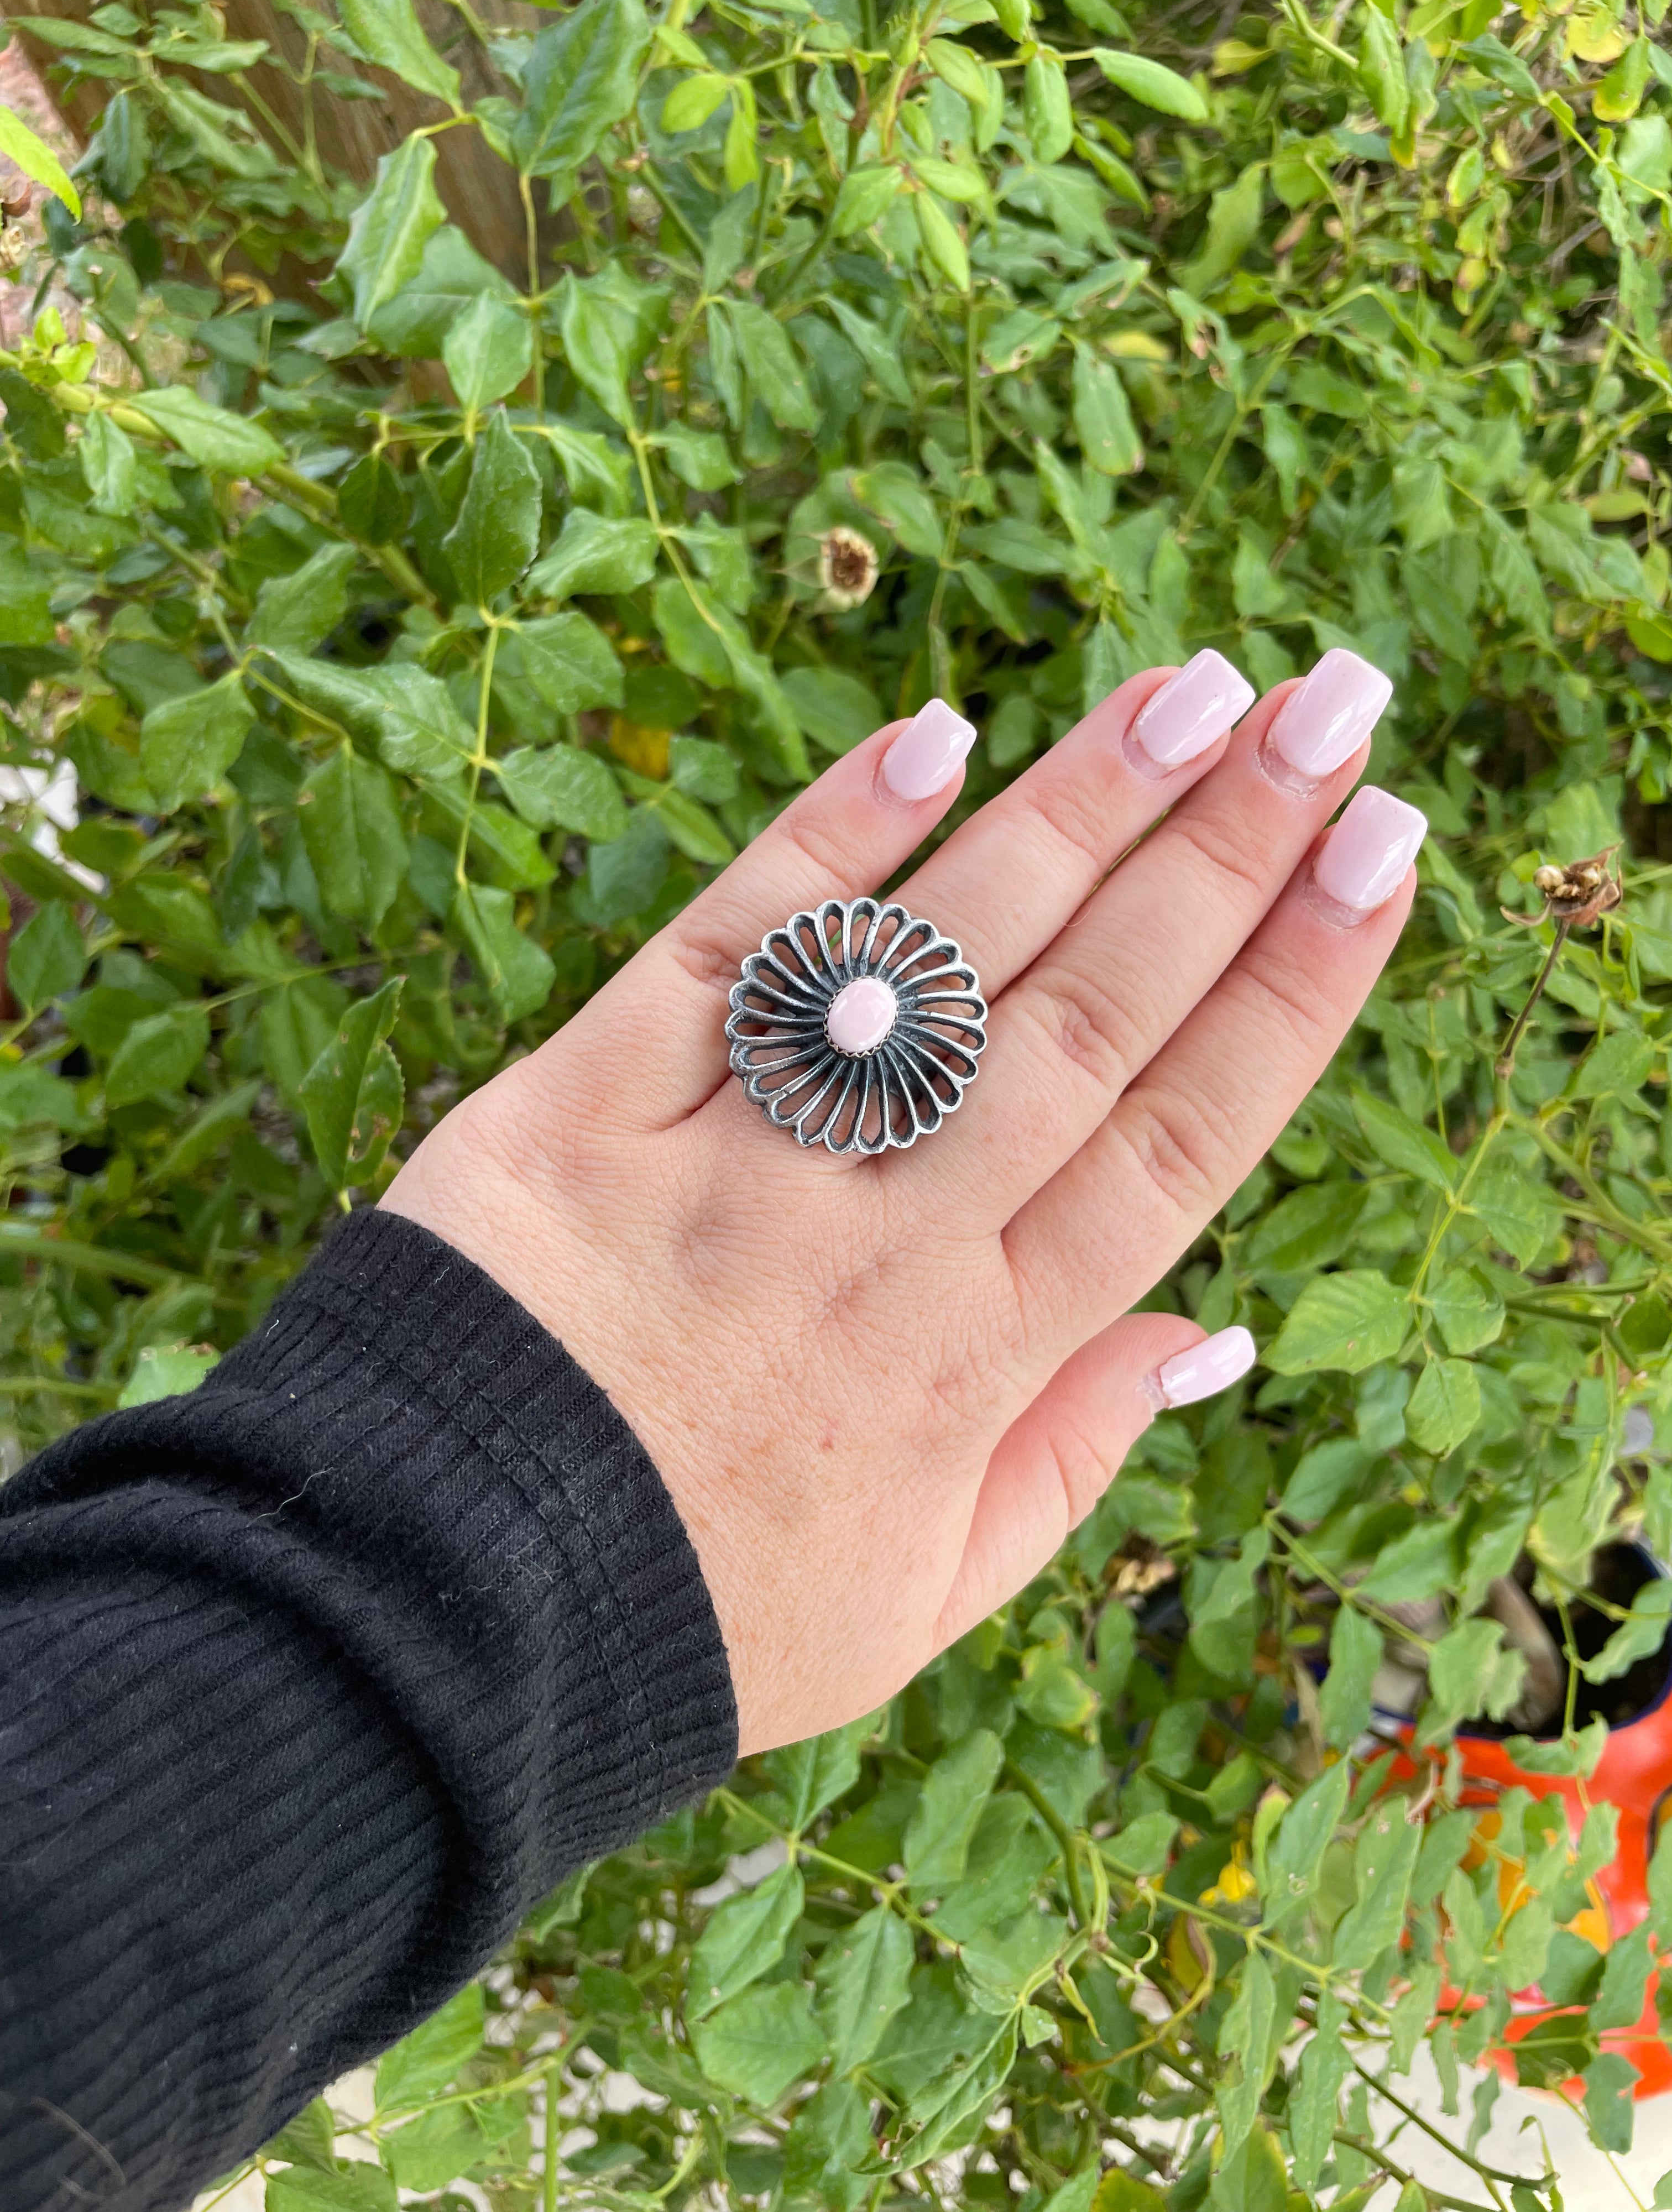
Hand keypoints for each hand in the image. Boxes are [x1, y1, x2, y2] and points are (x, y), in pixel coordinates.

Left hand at [382, 648, 1421, 1753]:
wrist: (433, 1622)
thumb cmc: (693, 1611)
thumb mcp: (919, 1599)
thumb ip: (1067, 1457)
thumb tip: (1210, 1332)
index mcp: (976, 1361)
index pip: (1178, 1138)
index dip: (1293, 988)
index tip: (1380, 857)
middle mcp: (878, 1241)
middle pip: (1086, 1014)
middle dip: (1226, 852)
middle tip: (1332, 704)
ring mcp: (730, 1163)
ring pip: (935, 961)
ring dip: (1070, 811)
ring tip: (1189, 689)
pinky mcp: (578, 1106)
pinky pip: (723, 953)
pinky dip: (826, 843)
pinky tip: (935, 738)